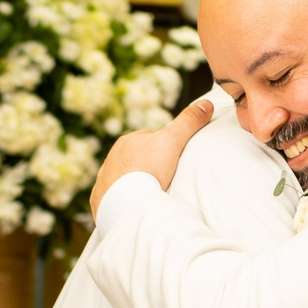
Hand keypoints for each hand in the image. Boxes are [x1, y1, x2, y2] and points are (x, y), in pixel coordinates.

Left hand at [89, 97, 213, 215]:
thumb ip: (188, 122)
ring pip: (124, 177)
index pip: (149, 139)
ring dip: (136, 182)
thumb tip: (206, 104)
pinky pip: (114, 196)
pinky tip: (134, 203)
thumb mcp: (173, 141)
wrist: (126, 202)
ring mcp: (104, 178)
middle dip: (148, 166)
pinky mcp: (101, 197)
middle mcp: (112, 157)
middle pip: (136, 159)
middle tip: (164, 178)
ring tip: (150, 193)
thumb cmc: (149, 169)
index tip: (173, 160)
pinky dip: (124, 198)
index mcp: (128, 141)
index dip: (164, 148)